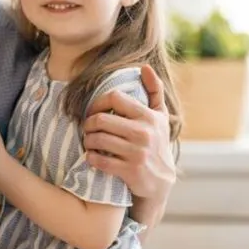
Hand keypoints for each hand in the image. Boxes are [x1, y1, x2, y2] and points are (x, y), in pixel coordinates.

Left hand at [82, 65, 175, 200]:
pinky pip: (98, 160)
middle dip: (88, 124)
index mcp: (149, 117)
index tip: (93, 111)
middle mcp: (144, 133)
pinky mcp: (130, 171)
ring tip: (89, 141)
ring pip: (97, 139)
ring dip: (87, 140)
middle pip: (100, 119)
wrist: (161, 181)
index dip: (98, 103)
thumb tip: (145, 67)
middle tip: (87, 128)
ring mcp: (137, 153)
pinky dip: (90, 158)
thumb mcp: (160, 117)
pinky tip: (93, 156)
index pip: (114, 98)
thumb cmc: (156, 142)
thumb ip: (154, 91)